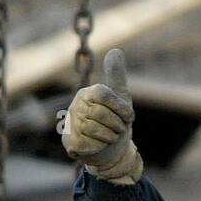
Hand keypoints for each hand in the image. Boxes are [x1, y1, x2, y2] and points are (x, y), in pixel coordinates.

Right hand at [61, 48, 142, 184]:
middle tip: (120, 129)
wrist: (109, 150)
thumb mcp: (120, 97)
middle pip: (102, 114)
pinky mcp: (71, 142)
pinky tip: (101, 145)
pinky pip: (91, 143)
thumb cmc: (114, 121)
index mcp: (87, 93)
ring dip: (111, 136)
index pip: (104, 94)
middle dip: (118, 125)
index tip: (129, 117)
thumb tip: (115, 50)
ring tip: (112, 136)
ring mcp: (71, 125)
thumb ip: (116, 75)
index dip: (121, 107)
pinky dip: (102, 146)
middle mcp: (76, 106)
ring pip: (96, 129)